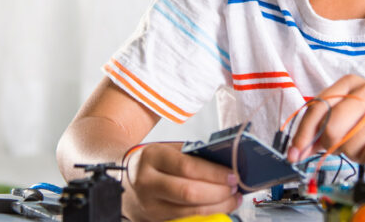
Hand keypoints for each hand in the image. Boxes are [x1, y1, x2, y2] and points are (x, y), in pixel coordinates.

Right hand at [123, 142, 241, 221]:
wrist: (130, 178)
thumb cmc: (157, 162)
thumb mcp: (171, 150)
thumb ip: (195, 155)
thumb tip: (227, 164)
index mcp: (153, 157)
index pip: (187, 167)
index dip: (214, 173)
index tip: (231, 175)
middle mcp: (148, 182)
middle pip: (189, 193)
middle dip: (218, 192)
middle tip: (234, 188)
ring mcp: (150, 205)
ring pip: (189, 212)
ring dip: (218, 207)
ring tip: (232, 199)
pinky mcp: (156, 220)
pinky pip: (186, 221)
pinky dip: (207, 216)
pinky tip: (220, 208)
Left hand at [287, 75, 364, 170]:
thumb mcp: (345, 120)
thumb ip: (319, 132)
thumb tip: (296, 151)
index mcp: (349, 84)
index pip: (317, 108)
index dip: (303, 134)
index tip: (295, 154)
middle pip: (331, 127)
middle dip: (332, 146)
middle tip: (343, 148)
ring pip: (350, 145)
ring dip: (355, 155)